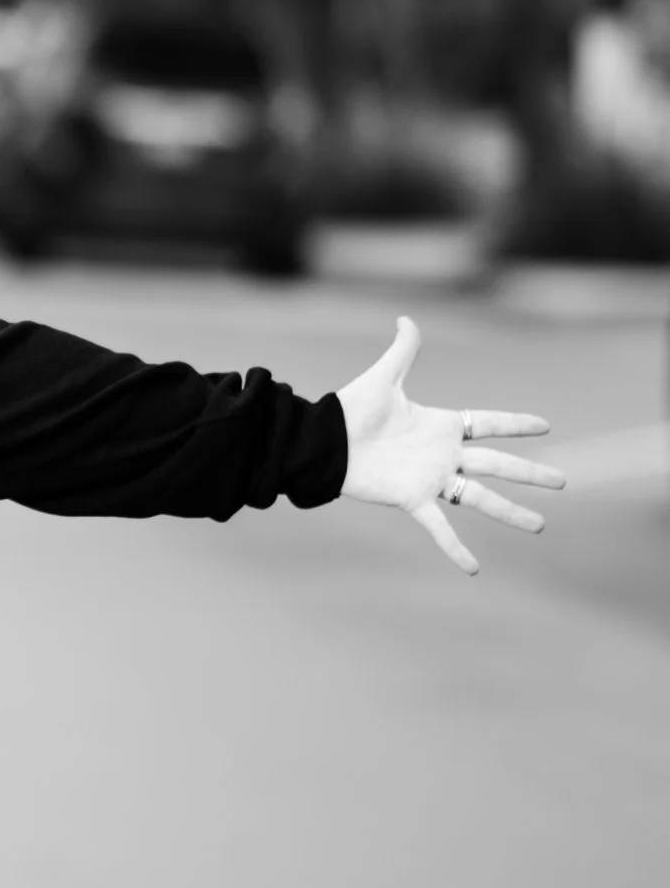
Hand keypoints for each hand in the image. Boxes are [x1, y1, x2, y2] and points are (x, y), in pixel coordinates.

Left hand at [335, 316, 564, 573]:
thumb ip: (402, 351)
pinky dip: (455, 548)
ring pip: (481, 497)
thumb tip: (406, 318)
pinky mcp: (412, 499)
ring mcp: (431, 479)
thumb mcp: (383, 378)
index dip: (515, 424)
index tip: (544, 425)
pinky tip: (473, 569)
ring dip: (510, 512)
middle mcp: (442, 454)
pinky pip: (439, 527)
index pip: (488, 423)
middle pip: (497, 464)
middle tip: (564, 481)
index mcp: (441, 425)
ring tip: (540, 526)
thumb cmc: (350, 411)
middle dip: (531, 472)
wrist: (324, 441)